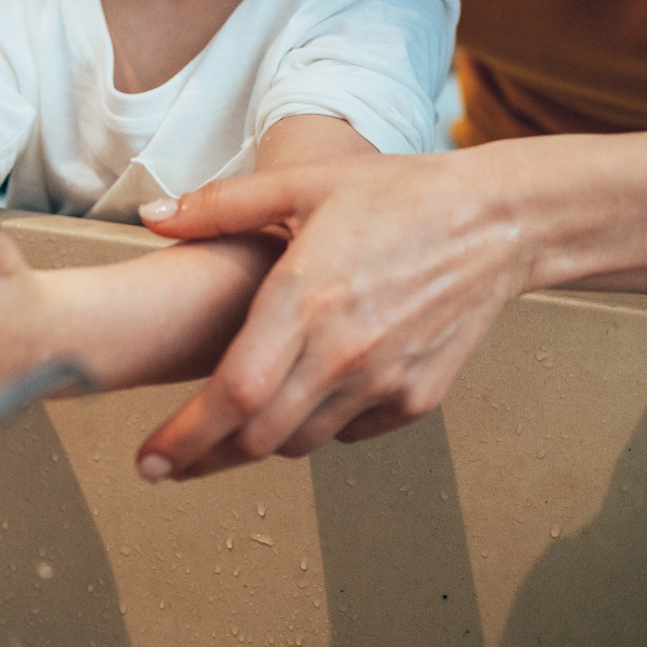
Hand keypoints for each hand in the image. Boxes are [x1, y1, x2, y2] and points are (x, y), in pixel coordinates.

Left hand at [131, 153, 530, 481]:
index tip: (148, 459)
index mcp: (306, 297)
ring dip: (256, 443)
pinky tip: (298, 403)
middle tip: (164, 464)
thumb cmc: (397, 195)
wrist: (497, 222)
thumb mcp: (303, 183)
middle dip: (204, 457)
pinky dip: (314, 428)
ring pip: (300, 442)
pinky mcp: (417, 399)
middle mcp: (344, 351)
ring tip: (222, 435)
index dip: (185, 436)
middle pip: (259, 436)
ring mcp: (384, 381)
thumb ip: (220, 205)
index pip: (232, 393)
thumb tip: (151, 215)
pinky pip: (347, 433)